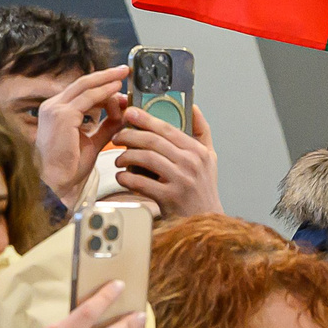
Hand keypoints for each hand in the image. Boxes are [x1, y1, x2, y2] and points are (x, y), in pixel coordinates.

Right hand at [33, 66, 131, 209]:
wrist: (59, 183)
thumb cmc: (71, 166)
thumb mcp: (93, 140)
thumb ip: (107, 125)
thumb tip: (124, 113)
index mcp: (56, 111)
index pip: (81, 92)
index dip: (101, 85)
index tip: (119, 84)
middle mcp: (52, 107)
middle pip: (82, 84)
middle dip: (105, 75)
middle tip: (124, 70)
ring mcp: (55, 109)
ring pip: (86, 87)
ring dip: (107, 81)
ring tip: (123, 75)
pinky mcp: (62, 115)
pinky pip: (88, 98)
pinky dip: (104, 92)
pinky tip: (117, 90)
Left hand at [110, 104, 222, 220]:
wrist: (205, 220)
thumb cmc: (202, 188)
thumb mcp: (209, 158)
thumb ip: (202, 132)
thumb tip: (194, 107)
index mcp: (198, 151)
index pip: (168, 128)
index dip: (146, 119)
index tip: (130, 113)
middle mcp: (191, 163)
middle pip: (153, 141)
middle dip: (130, 136)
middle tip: (117, 137)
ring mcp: (181, 181)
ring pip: (145, 158)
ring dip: (126, 157)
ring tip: (119, 159)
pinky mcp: (169, 197)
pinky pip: (140, 182)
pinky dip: (126, 178)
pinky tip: (122, 177)